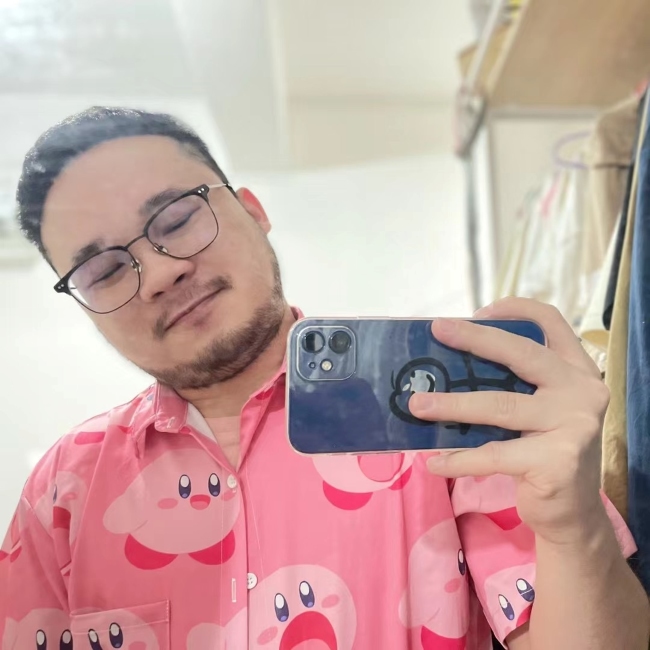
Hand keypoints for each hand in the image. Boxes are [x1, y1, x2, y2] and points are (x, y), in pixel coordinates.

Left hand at [410, 297, 609, 545]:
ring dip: (451, 405)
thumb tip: (448, 366)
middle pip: (523, 354)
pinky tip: (434, 462)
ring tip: (417, 405)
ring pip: (500, 406)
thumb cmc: (544, 451)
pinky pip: (494, 454)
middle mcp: (582, 391)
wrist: (573, 514)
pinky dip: (459, 459)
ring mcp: (574, 426)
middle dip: (475, 339)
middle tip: (438, 330)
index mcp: (576, 371)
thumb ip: (513, 385)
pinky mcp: (558, 461)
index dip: (517, 309)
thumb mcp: (538, 410)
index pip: (553, 323)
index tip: (478, 311)